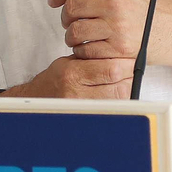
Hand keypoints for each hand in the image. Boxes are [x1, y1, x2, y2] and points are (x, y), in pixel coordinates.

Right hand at [11, 56, 133, 98]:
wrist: (37, 99)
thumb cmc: (56, 79)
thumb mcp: (70, 62)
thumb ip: (92, 59)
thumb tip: (121, 56)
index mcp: (72, 73)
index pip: (110, 69)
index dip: (126, 64)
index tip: (132, 59)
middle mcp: (76, 92)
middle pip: (117, 86)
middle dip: (130, 77)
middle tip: (133, 70)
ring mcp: (81, 107)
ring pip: (117, 100)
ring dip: (126, 89)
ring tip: (127, 81)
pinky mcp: (85, 115)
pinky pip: (110, 108)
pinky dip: (118, 101)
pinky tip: (118, 94)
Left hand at [50, 0, 171, 62]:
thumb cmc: (159, 8)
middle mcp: (115, 2)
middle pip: (71, 8)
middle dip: (66, 16)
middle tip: (70, 19)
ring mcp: (116, 26)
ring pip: (74, 31)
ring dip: (72, 35)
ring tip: (80, 35)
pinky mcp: (117, 47)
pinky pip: (86, 50)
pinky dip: (83, 51)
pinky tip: (91, 47)